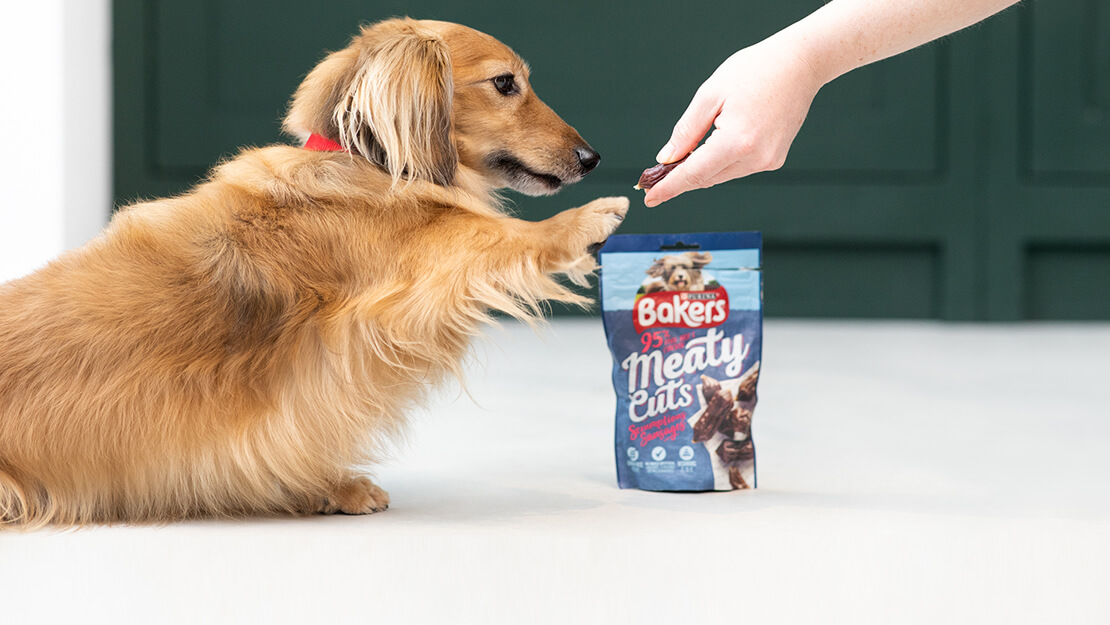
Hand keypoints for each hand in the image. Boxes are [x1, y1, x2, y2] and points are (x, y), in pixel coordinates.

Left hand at [643, 36, 823, 206]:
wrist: (800, 63)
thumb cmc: (756, 70)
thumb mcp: (710, 95)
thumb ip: (686, 131)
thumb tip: (667, 158)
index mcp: (737, 142)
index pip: (693, 174)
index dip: (668, 188)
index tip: (649, 198)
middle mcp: (756, 158)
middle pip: (707, 178)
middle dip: (681, 179)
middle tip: (655, 177)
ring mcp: (769, 161)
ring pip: (722, 175)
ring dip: (701, 170)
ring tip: (682, 159)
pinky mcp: (775, 159)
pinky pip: (739, 168)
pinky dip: (721, 163)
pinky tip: (714, 148)